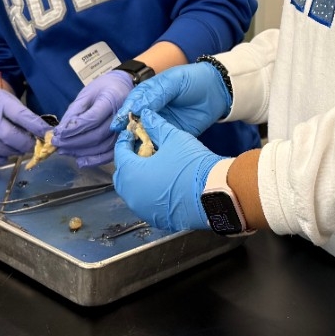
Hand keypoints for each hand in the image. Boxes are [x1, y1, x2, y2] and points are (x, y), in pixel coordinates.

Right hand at [0, 84, 50, 166]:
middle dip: (24, 143)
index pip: (20, 115)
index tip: (48, 135)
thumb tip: (45, 136)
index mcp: (0, 102)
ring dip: (11, 152)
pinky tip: (3, 156)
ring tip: (18, 150)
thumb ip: (25, 118)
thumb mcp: (11, 103)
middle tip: (32, 146)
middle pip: (6, 134)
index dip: (35, 126)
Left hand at [51, 69, 133, 167]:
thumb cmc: (104, 88)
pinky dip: (95, 160)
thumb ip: (74, 111)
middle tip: (57, 144)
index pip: (92, 119)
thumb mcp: (87, 93)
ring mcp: (125, 129)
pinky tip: (81, 161)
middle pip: (97, 135)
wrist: (124, 88)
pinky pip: (111, 154)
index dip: (74, 129)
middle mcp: (122, 116)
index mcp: (112, 99)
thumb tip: (60, 131)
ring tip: (64, 150)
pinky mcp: (125, 139)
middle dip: (74, 142)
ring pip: (103, 147)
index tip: (58, 134)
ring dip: (81, 152)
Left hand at [112, 108, 221, 231]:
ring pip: (132, 191)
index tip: (134, 132)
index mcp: (131, 173)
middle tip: (143, 149)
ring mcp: (142, 209)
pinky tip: (163, 184)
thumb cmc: (191, 165)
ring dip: (138, 178)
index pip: (120, 152)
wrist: (215, 194)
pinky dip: (149, 193)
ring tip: (154, 166)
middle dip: (130, 160)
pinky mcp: (155, 219)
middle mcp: (131, 195)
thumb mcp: (173, 138)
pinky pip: (145, 203)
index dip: (126, 140)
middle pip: (123, 173)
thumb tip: (147, 116)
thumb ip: (156, 126)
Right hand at [113, 62, 229, 139]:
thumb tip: (136, 108)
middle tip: (124, 140)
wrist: (217, 91)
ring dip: (139, 142)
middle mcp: (151, 111)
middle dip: (128, 131)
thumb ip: (156, 94)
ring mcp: (161, 124)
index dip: (123, 114)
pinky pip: (161, 143)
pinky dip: (154, 149)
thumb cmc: (193, 80)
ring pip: (145, 135)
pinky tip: (149, 155)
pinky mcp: (172, 135)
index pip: (131, 105)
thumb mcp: (173, 81)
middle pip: (134, 123)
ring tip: (133, 150)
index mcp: (148, 94)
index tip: (118, 124)